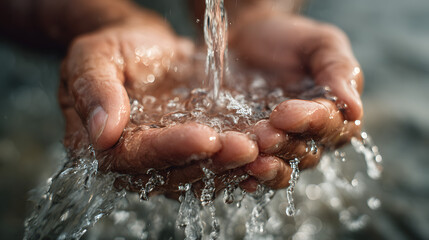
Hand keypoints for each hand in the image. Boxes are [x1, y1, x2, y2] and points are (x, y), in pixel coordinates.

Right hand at [58, 19, 258, 194]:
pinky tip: (266, 155)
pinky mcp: (190, 152)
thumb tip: (102, 133)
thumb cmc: (115, 49)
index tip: (205, 137)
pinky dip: (240, 162)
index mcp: (107, 145)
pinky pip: (215, 163)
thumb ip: (94, 90)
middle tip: (248, 148)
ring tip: (264, 150)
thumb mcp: (94, 57)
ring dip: (233, 166)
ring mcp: (167, 159)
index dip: (171, 149)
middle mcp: (138, 161)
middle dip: (213, 162)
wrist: (142, 48)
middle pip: (174, 173)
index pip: (137, 158)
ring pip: (200, 174)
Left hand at [229, 13, 362, 189]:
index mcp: (331, 113)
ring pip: (279, 168)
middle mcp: (307, 137)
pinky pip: (250, 170)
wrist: (247, 38)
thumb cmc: (289, 39)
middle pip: (304, 154)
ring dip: (267, 166)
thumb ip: (339, 70)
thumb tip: (356, 109)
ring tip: (251, 156)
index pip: (331, 127)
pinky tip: (238, 174)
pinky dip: (245, 175)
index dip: (312, 123)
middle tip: (265, 134)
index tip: (287, 112)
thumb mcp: (320, 44)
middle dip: (285, 145)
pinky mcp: (249, 150)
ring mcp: (277, 147)